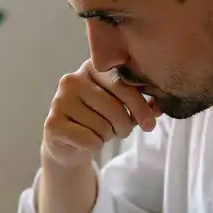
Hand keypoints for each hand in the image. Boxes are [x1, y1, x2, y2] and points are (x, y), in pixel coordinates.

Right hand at [42, 60, 159, 169]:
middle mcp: (72, 79)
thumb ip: (143, 103)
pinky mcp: (52, 123)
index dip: (140, 106)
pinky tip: (88, 141)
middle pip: (114, 108)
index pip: (122, 84)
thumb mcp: (124, 106)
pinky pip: (89, 140)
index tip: (150, 123)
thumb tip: (159, 108)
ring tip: (101, 133)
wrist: (70, 141)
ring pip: (102, 127)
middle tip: (122, 131)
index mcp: (92, 67)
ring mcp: (59, 101)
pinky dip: (95, 146)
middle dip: (125, 126)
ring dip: (108, 136)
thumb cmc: (100, 118)